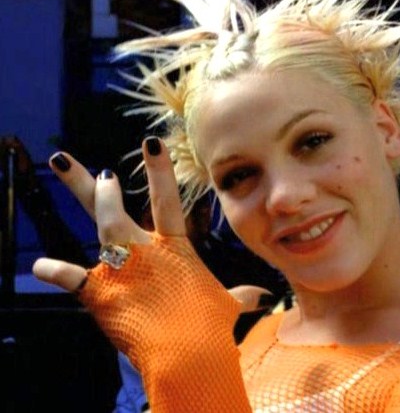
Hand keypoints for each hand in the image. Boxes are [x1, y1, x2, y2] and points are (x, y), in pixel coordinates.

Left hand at [32, 137, 271, 310]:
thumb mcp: (226, 306)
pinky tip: (39, 265)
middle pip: (118, 210)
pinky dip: (55, 272)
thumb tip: (265, 296)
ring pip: (101, 225)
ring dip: (89, 201)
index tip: (151, 141)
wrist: (188, 351)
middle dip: (100, 185)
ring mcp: (121, 268)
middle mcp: (145, 251)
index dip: (158, 170)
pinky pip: (72, 278)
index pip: (167, 201)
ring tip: (70, 180)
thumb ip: (241, 296)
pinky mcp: (100, 292)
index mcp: (174, 249)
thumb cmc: (209, 327)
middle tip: (89, 166)